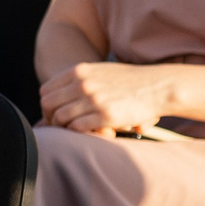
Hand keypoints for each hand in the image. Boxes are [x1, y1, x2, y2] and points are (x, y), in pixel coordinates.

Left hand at [40, 61, 175, 133]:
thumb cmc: (130, 82)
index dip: (47, 106)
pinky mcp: (104, 115)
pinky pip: (77, 127)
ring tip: (74, 132)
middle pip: (48, 105)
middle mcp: (82, 83)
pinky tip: (87, 133)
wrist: (158, 86)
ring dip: (64, 128)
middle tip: (59, 128)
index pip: (46, 91)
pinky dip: (78, 133)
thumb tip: (61, 96)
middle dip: (50, 119)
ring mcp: (92, 99)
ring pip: (60, 118)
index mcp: (79, 71)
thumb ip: (80, 81)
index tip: (53, 115)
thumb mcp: (101, 72)